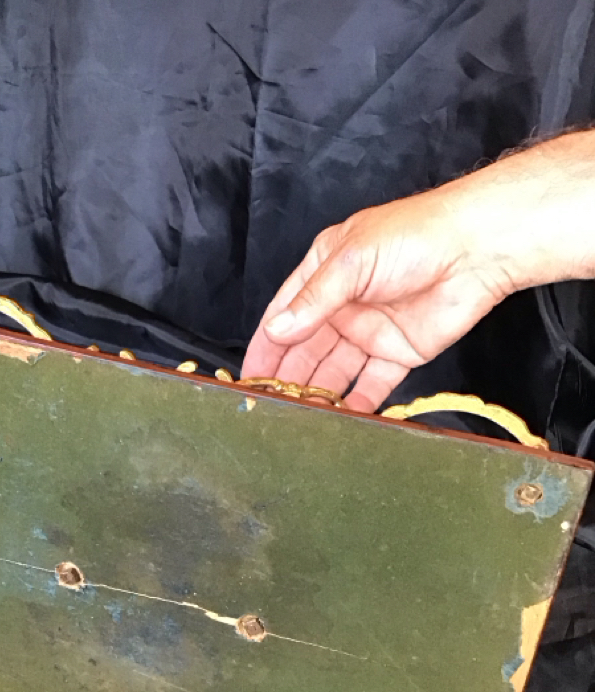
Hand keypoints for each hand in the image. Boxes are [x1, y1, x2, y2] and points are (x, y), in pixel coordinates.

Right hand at [242, 186, 515, 411]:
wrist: (477, 250)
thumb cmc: (414, 236)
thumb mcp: (351, 262)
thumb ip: (314, 300)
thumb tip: (277, 332)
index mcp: (323, 274)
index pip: (283, 316)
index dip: (264, 348)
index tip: (248, 379)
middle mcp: (342, 306)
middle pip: (305, 350)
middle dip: (287, 378)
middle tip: (272, 408)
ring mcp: (369, 331)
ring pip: (334, 371)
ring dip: (318, 394)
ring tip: (301, 419)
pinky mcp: (398, 353)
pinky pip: (371, 384)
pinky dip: (357, 404)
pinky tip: (341, 420)